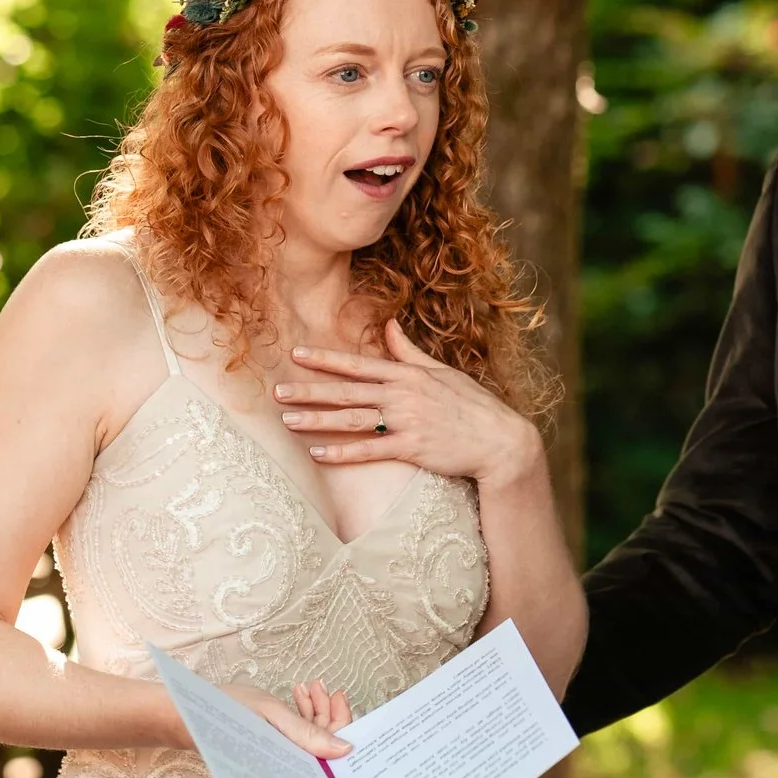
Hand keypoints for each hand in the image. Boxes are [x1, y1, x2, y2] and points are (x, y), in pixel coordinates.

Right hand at [195, 681, 353, 758]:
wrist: (190, 715)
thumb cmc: (227, 711)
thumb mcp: (271, 714)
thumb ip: (308, 733)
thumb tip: (346, 751)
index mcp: (289, 765)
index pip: (331, 753)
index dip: (340, 723)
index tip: (339, 695)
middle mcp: (287, 768)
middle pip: (323, 745)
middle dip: (326, 713)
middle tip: (320, 686)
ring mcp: (281, 758)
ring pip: (309, 738)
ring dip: (314, 710)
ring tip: (307, 686)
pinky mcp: (274, 750)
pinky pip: (295, 737)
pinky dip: (300, 715)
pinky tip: (297, 694)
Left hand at [276, 320, 542, 487]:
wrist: (501, 440)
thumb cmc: (472, 405)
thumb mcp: (442, 372)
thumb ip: (410, 351)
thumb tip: (389, 324)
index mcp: (408, 374)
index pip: (358, 365)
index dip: (325, 360)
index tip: (296, 355)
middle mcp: (403, 395)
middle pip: (347, 392)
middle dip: (309, 390)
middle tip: (276, 391)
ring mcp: (408, 421)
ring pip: (353, 419)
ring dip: (318, 420)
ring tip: (287, 420)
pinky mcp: (413, 449)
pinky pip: (371, 451)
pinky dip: (344, 452)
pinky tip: (318, 453)